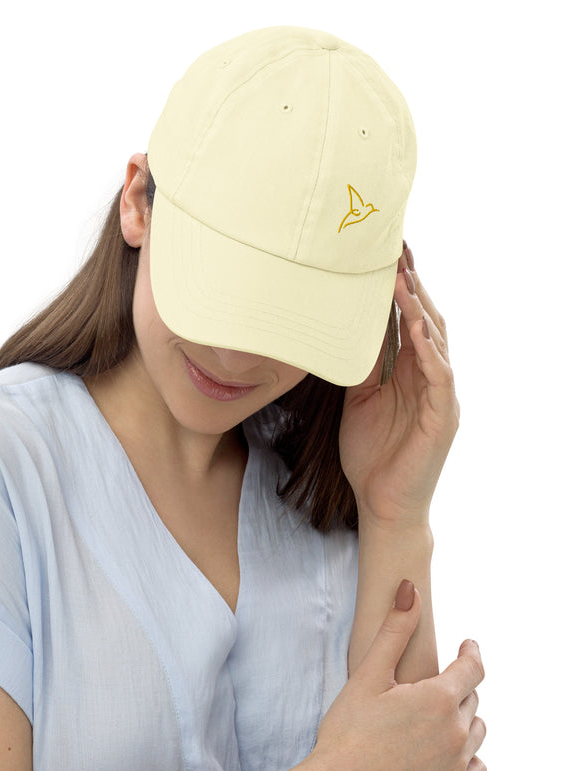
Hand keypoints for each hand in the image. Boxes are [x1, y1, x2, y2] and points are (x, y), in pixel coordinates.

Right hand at [308, 581, 486, 770]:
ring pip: (476, 732)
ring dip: (463, 717)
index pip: (472, 668)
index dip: (472, 652)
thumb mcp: (368, 675)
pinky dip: (467, 753)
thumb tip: (409, 589)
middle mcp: (456, 733)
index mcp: (438, 700)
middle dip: (459, 684)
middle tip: (439, 679)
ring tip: (442, 712)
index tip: (468, 644)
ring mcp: (457, 767)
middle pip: (471, 698)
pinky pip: (476, 767)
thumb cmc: (348, 733)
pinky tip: (448, 749)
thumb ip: (393, 630)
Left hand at [340, 242, 459, 527]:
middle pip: (425, 320)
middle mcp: (429, 377)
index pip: (406, 321)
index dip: (397, 289)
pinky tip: (418, 329)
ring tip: (401, 279)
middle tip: (395, 251)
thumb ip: (360, 368)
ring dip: (419, 309)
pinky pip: (441, 377)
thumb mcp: (358, 401)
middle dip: (411, 286)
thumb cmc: (371, 455)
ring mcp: (440, 396)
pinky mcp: (444, 417)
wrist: (381, 503)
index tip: (382, 257)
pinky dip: (431, 352)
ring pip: (436, 342)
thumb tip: (343, 334)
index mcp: (409, 372)